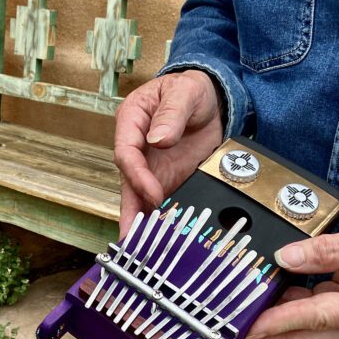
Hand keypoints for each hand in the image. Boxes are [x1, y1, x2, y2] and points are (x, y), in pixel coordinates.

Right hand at [114, 70, 223, 235]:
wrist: (213, 100)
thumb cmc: (192, 89)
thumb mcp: (184, 92)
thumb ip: (171, 114)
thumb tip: (158, 140)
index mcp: (132, 122)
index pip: (126, 153)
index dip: (137, 175)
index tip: (153, 192)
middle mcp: (138, 148)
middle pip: (129, 181)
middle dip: (130, 210)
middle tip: (132, 239)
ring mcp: (152, 166)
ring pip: (141, 196)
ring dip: (141, 221)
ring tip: (141, 249)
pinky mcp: (169, 178)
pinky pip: (163, 201)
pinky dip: (161, 219)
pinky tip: (162, 239)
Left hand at [243, 213, 338, 338]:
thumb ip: (328, 250)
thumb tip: (286, 257)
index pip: (317, 318)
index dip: (280, 322)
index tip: (250, 327)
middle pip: (309, 335)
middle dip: (270, 336)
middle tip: (235, 334)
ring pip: (310, 331)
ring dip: (279, 324)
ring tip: (246, 315)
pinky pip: (317, 319)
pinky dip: (294, 312)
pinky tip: (273, 302)